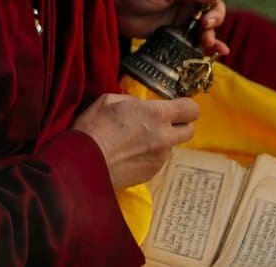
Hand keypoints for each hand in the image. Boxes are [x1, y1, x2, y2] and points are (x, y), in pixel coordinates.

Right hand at [72, 93, 199, 189]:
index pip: (191, 109)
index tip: (177, 106)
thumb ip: (132, 101)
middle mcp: (164, 137)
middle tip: (161, 123)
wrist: (83, 165)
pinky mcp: (151, 174)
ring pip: (171, 146)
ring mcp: (159, 158)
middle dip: (179, 125)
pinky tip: (130, 154)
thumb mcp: (110, 100)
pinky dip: (149, 156)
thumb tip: (141, 106)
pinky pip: (158, 161)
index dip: (186, 107)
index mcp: (156, 114)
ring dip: (161, 142)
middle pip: (189, 130)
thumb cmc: (93, 129)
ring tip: (136, 141)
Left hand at [110, 0, 246, 54]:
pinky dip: (209, 43)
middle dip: (217, 14)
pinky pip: (199, 36)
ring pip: (210, 22)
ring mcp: (186, 11)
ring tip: (206, 39)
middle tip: (206, 24)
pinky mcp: (179, 29)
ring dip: (212, 31)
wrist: (113, 10)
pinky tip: (218, 51)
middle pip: (217, 3)